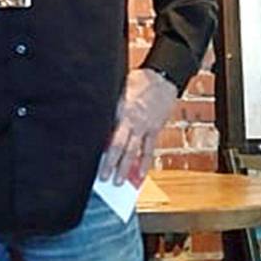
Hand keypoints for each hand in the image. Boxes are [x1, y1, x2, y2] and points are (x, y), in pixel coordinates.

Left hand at [98, 68, 177, 185]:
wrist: (163, 78)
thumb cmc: (138, 81)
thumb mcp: (120, 89)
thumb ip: (111, 107)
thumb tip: (97, 119)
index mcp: (123, 112)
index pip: (112, 138)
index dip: (106, 153)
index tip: (98, 164)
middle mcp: (134, 123)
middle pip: (122, 148)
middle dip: (113, 165)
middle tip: (105, 180)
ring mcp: (146, 128)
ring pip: (135, 152)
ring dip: (128, 168)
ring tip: (120, 183)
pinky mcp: (156, 130)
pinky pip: (150, 149)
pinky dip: (145, 163)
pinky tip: (142, 174)